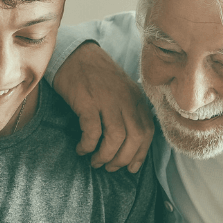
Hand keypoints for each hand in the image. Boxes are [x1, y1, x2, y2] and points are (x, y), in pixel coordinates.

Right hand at [52, 41, 153, 172]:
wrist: (75, 55)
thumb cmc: (97, 76)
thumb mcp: (122, 90)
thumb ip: (130, 110)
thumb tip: (130, 140)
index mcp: (136, 99)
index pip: (147, 132)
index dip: (140, 154)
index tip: (131, 168)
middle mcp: (126, 100)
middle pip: (134, 138)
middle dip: (123, 159)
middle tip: (109, 167)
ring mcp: (107, 100)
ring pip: (115, 138)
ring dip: (105, 156)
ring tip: (95, 161)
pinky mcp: (88, 102)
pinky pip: (93, 132)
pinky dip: (88, 145)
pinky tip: (81, 148)